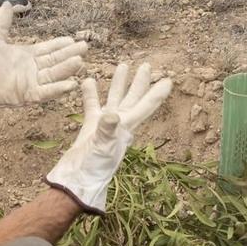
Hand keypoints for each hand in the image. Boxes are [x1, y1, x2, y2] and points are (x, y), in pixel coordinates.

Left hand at [0, 2, 88, 111]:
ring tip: (80, 61)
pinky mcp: (25, 95)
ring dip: (67, 69)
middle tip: (85, 46)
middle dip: (70, 54)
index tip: (73, 39)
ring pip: (54, 75)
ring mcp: (29, 83)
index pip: (48, 49)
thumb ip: (3, 20)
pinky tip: (71, 84)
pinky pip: (45, 92)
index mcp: (24, 56)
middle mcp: (30, 70)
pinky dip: (58, 89)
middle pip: (55, 61)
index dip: (60, 45)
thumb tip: (8, 4)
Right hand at [46, 61, 173, 212]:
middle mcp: (120, 124)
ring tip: (123, 65)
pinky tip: (88, 80)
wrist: (77, 180)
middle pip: (134, 98)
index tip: (169, 79)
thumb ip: (107, 130)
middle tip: (147, 65)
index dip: (157, 93)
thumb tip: (111, 114)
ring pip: (115, 98)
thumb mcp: (102, 147)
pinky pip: (93, 105)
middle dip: (141, 82)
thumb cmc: (94, 167)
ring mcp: (106, 125)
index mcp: (128, 127)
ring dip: (119, 83)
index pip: (146, 106)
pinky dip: (91, 93)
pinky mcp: (91, 127)